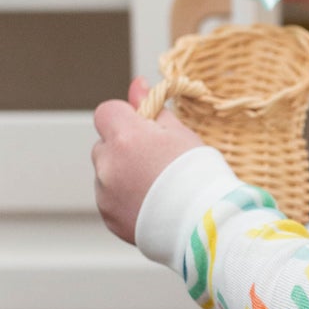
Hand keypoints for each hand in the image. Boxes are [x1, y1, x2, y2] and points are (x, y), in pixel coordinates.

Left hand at [92, 76, 205, 246]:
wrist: (204, 224)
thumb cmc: (198, 174)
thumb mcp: (180, 133)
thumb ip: (153, 108)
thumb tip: (137, 84)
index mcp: (125, 137)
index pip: (106, 111)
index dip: (125, 117)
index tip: (144, 128)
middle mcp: (108, 164)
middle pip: (105, 144)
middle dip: (123, 148)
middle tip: (155, 161)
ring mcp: (105, 193)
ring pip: (106, 173)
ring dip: (122, 174)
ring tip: (157, 187)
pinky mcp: (108, 216)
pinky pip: (110, 199)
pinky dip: (124, 199)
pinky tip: (151, 204)